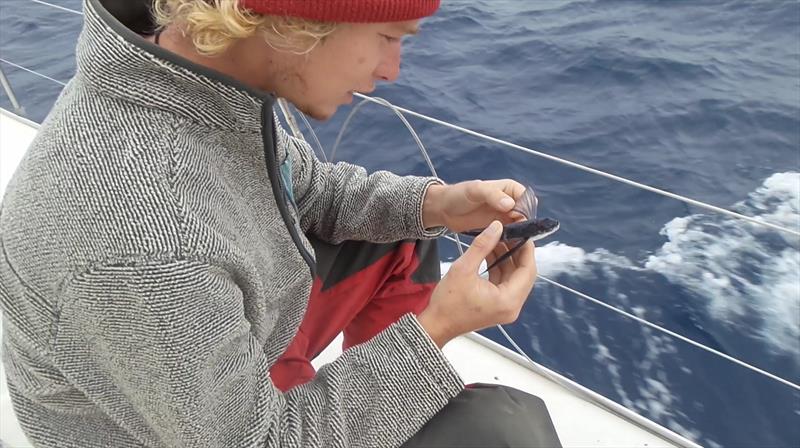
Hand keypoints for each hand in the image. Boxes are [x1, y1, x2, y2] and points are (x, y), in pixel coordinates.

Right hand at [417, 220, 536, 347]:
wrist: (436, 325)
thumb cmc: (447, 303)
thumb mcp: (463, 268)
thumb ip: (482, 245)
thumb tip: (496, 227)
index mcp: (508, 300)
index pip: (528, 270)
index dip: (526, 249)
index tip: (522, 232)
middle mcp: (512, 306)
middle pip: (523, 274)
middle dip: (516, 252)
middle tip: (509, 233)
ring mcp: (505, 308)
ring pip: (513, 277)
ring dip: (507, 259)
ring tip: (497, 239)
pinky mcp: (498, 306)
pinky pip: (504, 283)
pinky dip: (499, 268)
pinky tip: (490, 253)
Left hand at [422, 180, 526, 231]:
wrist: (443, 209)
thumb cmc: (458, 194)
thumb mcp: (475, 191)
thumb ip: (492, 195)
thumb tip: (510, 204)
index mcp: (509, 188)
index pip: (525, 198)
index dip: (525, 208)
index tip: (518, 218)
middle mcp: (510, 202)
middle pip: (525, 214)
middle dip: (523, 223)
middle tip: (517, 233)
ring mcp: (504, 216)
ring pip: (519, 226)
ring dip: (518, 233)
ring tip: (512, 241)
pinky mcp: (497, 228)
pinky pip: (509, 234)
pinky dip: (510, 239)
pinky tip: (507, 245)